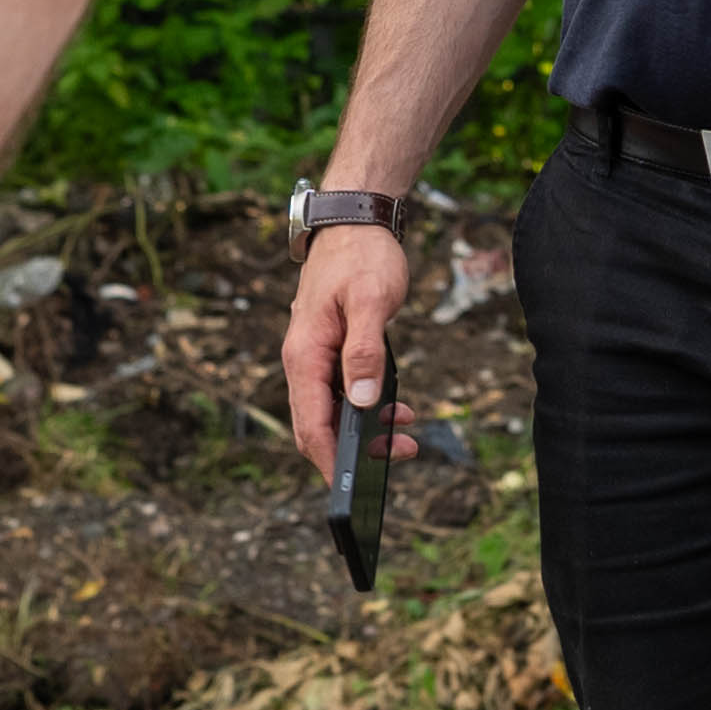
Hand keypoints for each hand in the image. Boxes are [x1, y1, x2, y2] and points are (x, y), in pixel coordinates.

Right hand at [278, 220, 413, 475]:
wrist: (355, 221)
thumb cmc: (363, 256)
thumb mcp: (370, 301)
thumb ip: (365, 352)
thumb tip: (363, 402)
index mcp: (305, 354)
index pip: (310, 424)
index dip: (330, 461)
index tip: (353, 488)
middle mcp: (303, 361)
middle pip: (317, 426)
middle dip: (352, 453)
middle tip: (399, 458)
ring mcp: (315, 357)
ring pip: (331, 412)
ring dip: (364, 432)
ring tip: (407, 439)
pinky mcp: (330, 351)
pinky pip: (341, 393)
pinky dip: (366, 410)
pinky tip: (397, 412)